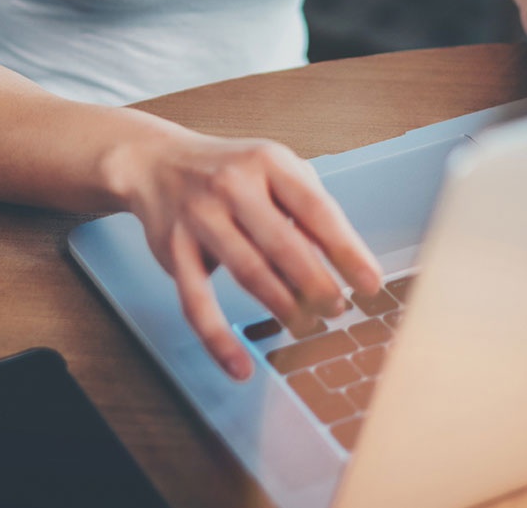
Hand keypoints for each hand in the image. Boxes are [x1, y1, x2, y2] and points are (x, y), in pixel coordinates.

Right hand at [120, 132, 383, 380]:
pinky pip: (197, 303)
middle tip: (338, 309)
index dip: (347, 250)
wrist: (155, 162)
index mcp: (268, 161)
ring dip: (283, 306)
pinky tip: (240, 366)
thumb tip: (346, 261)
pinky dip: (219, 340)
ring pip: (248, 272)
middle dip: (317, 284)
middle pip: (284, 244)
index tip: (370, 284)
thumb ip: (308, 208)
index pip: (317, 210)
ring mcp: (201, 216)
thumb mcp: (274, 170)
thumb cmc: (229, 171)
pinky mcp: (174, 250)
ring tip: (307, 325)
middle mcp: (233, 185)